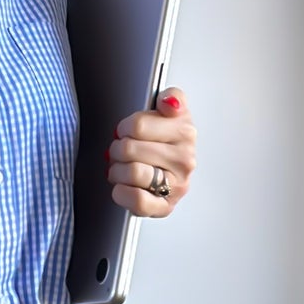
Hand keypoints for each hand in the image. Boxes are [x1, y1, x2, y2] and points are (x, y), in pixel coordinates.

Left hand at [108, 88, 195, 216]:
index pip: (137, 125)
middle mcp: (185, 160)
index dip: (124, 128)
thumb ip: (171, 97)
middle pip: (129, 149)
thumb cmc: (164, 142)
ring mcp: (177, 185)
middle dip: (118, 150)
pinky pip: (137, 200)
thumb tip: (170, 102)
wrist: (171, 173)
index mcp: (185, 132)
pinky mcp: (165, 207)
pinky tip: (123, 186)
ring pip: (132, 172)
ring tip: (122, 169)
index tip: (129, 131)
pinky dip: (122, 192)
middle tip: (122, 152)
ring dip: (117, 171)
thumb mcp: (171, 111)